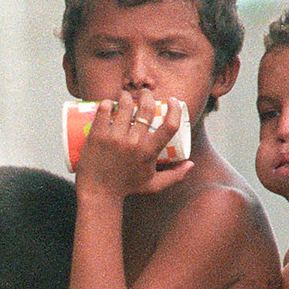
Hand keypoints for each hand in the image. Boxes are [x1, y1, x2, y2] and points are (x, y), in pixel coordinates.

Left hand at [74, 91, 194, 200]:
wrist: (98, 194)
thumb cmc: (126, 188)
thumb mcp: (153, 185)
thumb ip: (174, 176)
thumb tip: (191, 164)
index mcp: (150, 152)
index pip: (170, 125)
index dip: (175, 108)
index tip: (173, 100)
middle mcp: (134, 143)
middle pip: (146, 108)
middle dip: (148, 95)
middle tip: (144, 95)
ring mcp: (114, 138)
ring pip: (124, 106)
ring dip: (126, 96)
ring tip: (125, 96)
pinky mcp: (97, 136)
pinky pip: (103, 111)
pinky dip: (107, 103)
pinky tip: (108, 102)